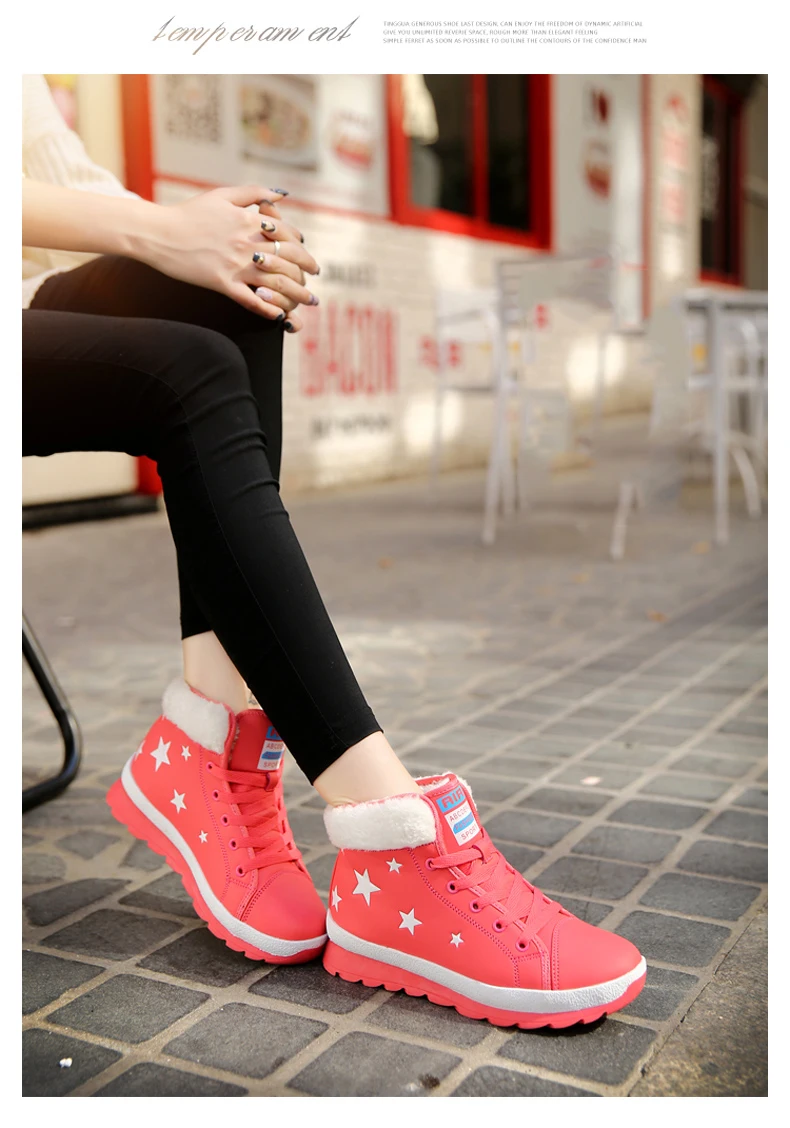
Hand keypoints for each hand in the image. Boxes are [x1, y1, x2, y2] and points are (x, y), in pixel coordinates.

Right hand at [138, 185, 319, 323]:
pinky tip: (280, 317)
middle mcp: (247, 244)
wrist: (159, 233)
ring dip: (298, 294)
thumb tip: (282, 196)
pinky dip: (268, 310)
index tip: (306, 256)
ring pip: (276, 283)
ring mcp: (236, 266)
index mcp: (249, 221)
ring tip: (309, 302)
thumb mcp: (223, 194)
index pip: (288, 236)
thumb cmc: (190, 212)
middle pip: (288, 260)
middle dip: (307, 271)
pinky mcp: (222, 284)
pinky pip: (251, 301)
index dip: (301, 247)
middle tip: (315, 280)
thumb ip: (254, 193)